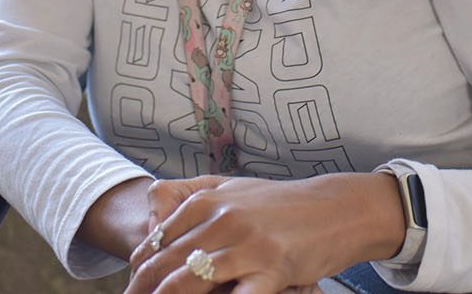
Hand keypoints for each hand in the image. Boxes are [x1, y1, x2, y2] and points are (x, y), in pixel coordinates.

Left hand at [122, 174, 366, 293]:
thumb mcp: (233, 187)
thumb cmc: (283, 203)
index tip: (134, 286)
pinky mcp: (273, 268)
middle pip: (165, 264)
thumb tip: (151, 222)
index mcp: (208, 199)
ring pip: (189, 280)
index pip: (157, 240)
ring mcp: (247, 244)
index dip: (139, 269)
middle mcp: (223, 218)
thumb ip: (191, 196)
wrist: (337, 208)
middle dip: (143, 289)